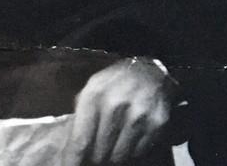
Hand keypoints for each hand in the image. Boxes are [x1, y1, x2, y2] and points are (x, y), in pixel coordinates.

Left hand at [60, 58, 175, 164]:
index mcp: (95, 95)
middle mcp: (116, 104)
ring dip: (114, 155)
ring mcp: (139, 114)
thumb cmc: (114, 83)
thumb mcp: (92, 90)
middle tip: (97, 152)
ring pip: (118, 157)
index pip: (80, 142)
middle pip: (99, 154)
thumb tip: (70, 151)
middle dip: (95, 157)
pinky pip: (137, 152)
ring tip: (114, 143)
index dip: (73, 161)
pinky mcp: (157, 123)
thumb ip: (79, 117)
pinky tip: (130, 137)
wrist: (151, 70)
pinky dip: (132, 150)